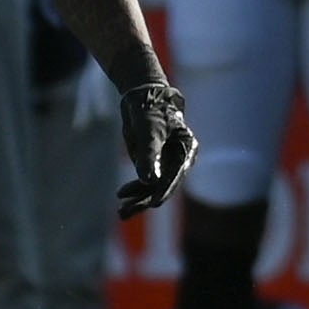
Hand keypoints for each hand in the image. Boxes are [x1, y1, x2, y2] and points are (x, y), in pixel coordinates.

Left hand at [116, 79, 194, 214]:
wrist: (141, 96)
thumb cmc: (150, 108)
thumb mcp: (149, 130)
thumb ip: (149, 154)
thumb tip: (149, 180)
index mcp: (187, 150)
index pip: (175, 175)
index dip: (163, 190)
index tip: (152, 204)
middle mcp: (179, 160)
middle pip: (164, 185)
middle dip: (145, 200)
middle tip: (126, 212)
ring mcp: (166, 162)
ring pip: (153, 187)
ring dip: (138, 199)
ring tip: (120, 212)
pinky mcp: (154, 163)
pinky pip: (145, 181)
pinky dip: (135, 189)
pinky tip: (122, 195)